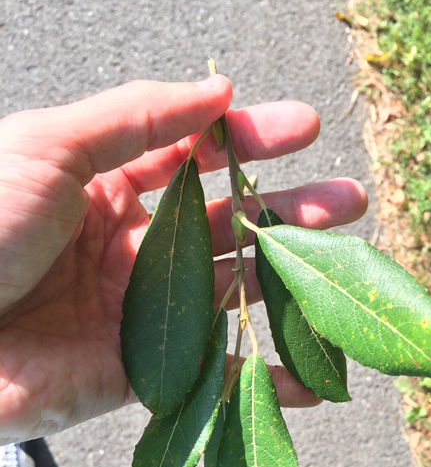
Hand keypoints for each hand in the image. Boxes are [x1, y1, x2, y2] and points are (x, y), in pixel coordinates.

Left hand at [0, 75, 366, 441]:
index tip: (302, 128)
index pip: (197, 157)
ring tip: (341, 260)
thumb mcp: (49, 146)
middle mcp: (136, 247)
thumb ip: (136, 118)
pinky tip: (311, 375)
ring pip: (233, 291)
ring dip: (289, 279)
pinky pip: (214, 370)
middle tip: (345, 200)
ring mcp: (145, 310)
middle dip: (288, 209)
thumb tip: (217, 90)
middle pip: (229, 225)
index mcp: (111, 188)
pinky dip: (262, 376)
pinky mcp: (144, 371)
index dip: (250, 140)